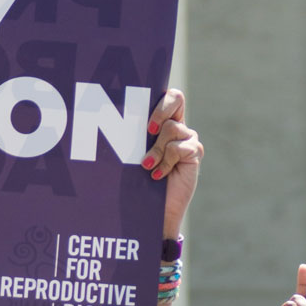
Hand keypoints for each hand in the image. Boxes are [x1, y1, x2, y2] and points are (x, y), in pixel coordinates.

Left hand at [143, 87, 201, 239]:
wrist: (154, 211)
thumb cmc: (138, 182)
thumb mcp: (133, 155)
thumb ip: (134, 137)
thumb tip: (111, 118)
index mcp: (162, 121)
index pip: (168, 95)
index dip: (159, 101)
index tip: (145, 121)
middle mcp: (177, 126)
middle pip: (175, 98)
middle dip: (159, 112)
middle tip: (148, 131)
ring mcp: (187, 139)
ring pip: (171, 128)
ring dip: (156, 150)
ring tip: (148, 167)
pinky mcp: (194, 153)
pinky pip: (178, 148)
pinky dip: (165, 163)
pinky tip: (157, 176)